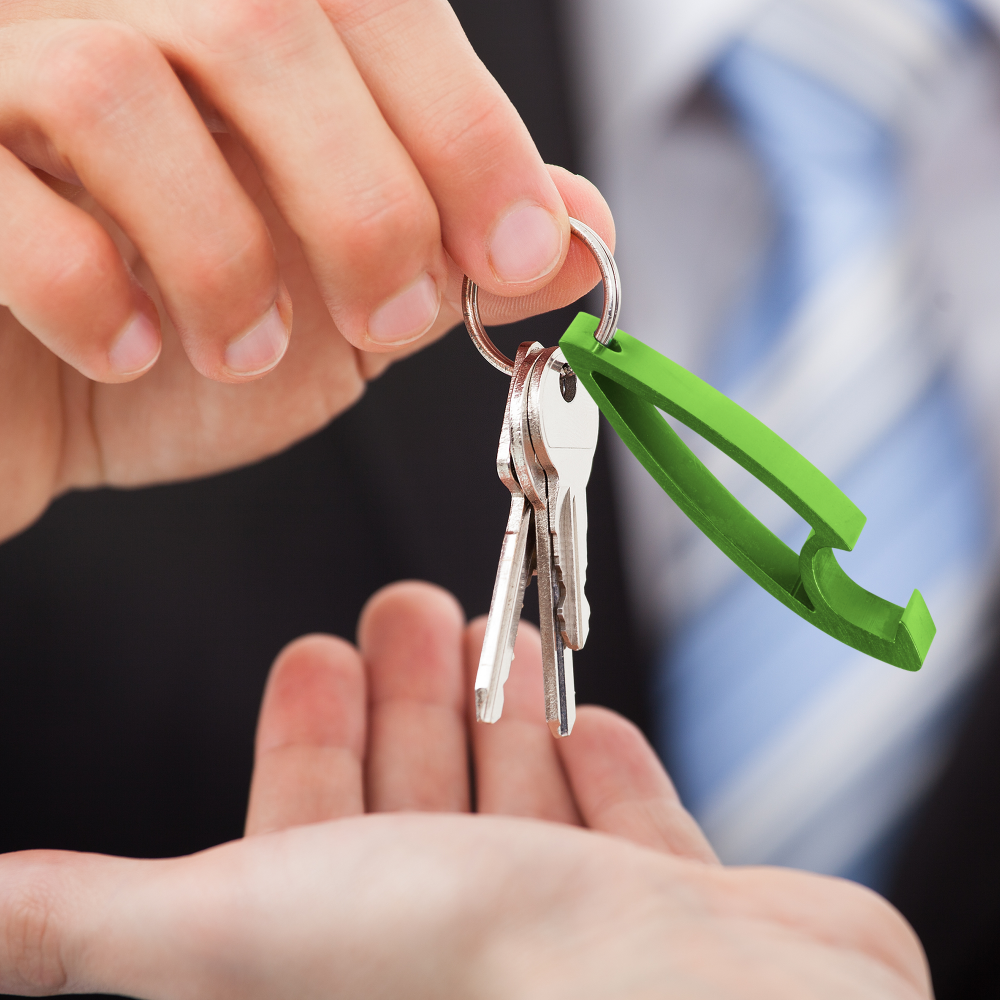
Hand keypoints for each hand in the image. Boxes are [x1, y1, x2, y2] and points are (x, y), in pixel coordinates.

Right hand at [0, 2, 612, 541]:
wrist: (24, 398)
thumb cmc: (174, 335)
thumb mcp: (340, 299)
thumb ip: (445, 249)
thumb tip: (584, 234)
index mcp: (235, 31)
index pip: (370, 6)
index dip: (464, 127)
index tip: (521, 252)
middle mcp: (114, 9)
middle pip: (266, 21)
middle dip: (366, 195)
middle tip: (393, 313)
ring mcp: (1, 65)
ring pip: (121, 85)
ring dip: (225, 252)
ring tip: (247, 347)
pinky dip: (83, 286)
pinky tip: (126, 347)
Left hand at [0, 582, 929, 997]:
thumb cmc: (491, 970)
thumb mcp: (248, 925)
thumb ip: (98, 923)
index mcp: (356, 945)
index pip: (306, 836)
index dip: (308, 739)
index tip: (315, 653)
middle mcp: (467, 948)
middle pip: (421, 806)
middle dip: (412, 695)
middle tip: (406, 605)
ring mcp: (585, 934)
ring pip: (524, 806)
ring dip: (500, 715)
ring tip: (494, 631)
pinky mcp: (684, 917)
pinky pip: (631, 832)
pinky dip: (605, 774)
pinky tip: (589, 722)